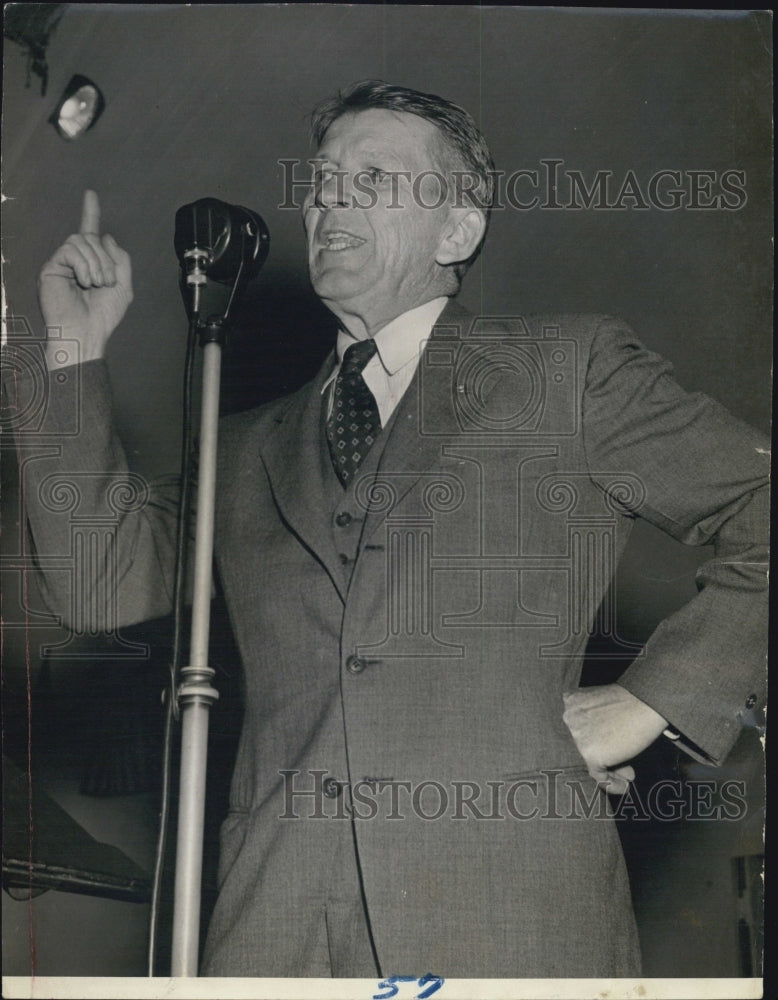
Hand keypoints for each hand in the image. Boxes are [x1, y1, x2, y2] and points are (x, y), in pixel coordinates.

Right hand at [38, 190, 132, 369]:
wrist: (86, 333)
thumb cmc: (103, 315)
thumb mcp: (123, 285)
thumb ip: (120, 259)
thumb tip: (104, 235)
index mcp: (91, 263)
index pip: (90, 232)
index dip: (91, 212)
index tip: (90, 194)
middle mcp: (74, 260)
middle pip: (92, 237)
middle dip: (106, 258)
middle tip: (107, 282)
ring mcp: (61, 262)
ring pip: (81, 241)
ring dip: (96, 263)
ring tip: (97, 284)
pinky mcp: (51, 266)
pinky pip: (70, 249)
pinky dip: (83, 265)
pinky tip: (84, 282)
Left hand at [562, 683, 667, 793]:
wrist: (648, 701)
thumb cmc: (635, 700)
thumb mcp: (608, 707)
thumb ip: (599, 724)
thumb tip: (606, 751)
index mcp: (571, 702)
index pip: (581, 730)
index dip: (598, 742)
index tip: (614, 750)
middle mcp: (569, 718)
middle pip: (585, 746)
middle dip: (606, 757)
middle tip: (624, 768)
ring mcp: (578, 736)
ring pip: (591, 761)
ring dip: (611, 770)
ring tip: (628, 777)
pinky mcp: (590, 753)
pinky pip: (599, 776)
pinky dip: (612, 784)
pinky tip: (625, 787)